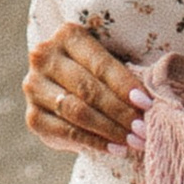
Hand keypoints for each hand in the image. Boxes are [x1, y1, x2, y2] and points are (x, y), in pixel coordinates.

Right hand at [24, 22, 141, 156]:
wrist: (66, 87)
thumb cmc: (98, 73)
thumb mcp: (109, 63)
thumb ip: (126, 76)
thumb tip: (151, 102)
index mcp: (67, 35)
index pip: (100, 64)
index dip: (125, 85)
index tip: (147, 105)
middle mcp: (44, 57)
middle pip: (88, 89)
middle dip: (120, 112)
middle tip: (144, 130)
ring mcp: (34, 86)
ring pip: (76, 111)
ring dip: (109, 130)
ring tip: (134, 141)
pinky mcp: (33, 116)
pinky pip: (66, 132)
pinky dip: (94, 143)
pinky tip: (115, 149)